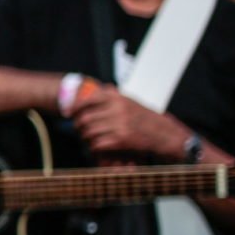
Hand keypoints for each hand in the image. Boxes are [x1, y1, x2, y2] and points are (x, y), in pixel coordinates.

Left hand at [70, 82, 186, 158]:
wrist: (165, 135)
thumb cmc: (147, 119)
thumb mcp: (131, 101)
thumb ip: (115, 95)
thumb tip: (102, 87)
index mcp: (117, 98)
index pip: (87, 100)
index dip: (74, 108)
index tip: (68, 114)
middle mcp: (117, 109)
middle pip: (84, 119)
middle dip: (79, 126)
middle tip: (80, 130)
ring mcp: (118, 124)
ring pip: (88, 132)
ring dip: (86, 138)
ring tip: (91, 139)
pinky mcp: (120, 139)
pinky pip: (96, 144)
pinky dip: (94, 147)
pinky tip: (99, 147)